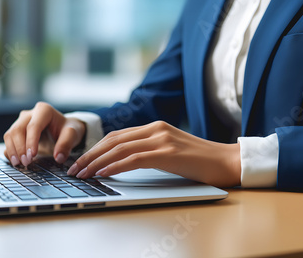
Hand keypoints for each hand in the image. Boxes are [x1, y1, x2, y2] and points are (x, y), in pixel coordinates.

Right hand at [3, 102, 85, 166]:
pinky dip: (10, 152)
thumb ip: (66, 144)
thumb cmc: (68, 130)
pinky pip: (8, 141)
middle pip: (18, 130)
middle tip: (26, 163)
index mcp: (43, 110)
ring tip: (19, 164)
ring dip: (12, 151)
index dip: (31, 141)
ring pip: (10, 135)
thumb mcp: (73, 134)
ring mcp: (21, 122)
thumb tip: (58, 157)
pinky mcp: (17, 132)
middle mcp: (29, 114)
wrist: (64, 130)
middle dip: (20, 148)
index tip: (33, 156)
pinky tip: (16, 162)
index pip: (33, 126)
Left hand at [67, 121, 240, 186]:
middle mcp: (155, 129)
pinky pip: (133, 159)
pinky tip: (102, 174)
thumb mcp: (170, 150)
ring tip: (82, 173)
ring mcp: (162, 139)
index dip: (95, 148)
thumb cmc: (200, 161)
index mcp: (155, 127)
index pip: (116, 136)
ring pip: (119, 148)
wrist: (228, 162)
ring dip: (96, 162)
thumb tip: (123, 162)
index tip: (81, 160)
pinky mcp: (167, 152)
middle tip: (74, 168)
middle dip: (90, 155)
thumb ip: (149, 150)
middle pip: (113, 140)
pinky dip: (114, 166)